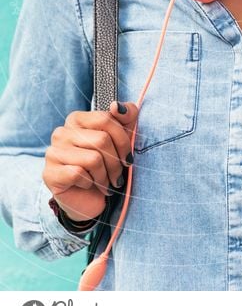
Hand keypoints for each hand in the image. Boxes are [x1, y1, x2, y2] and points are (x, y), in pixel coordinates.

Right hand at [43, 101, 138, 222]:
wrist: (90, 200)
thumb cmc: (106, 165)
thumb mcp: (123, 137)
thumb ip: (127, 116)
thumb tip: (116, 106)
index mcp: (77, 119)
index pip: (106, 119)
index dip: (123, 141)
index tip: (127, 157)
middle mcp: (61, 132)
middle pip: (102, 140)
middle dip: (116, 163)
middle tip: (117, 176)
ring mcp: (52, 152)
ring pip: (93, 159)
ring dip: (105, 176)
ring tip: (105, 182)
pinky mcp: (49, 173)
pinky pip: (79, 174)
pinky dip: (90, 183)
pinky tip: (88, 185)